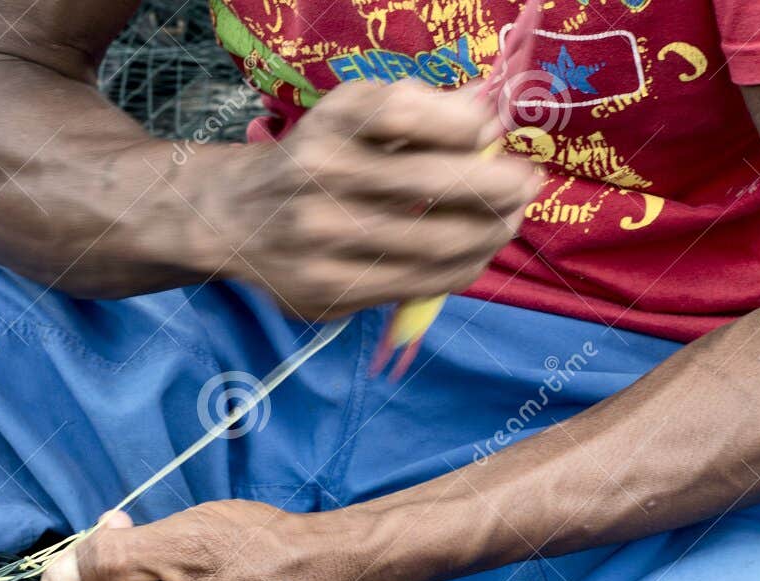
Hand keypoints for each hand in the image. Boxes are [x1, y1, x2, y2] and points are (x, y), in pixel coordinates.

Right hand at [180, 80, 540, 318]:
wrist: (232, 219)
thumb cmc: (312, 159)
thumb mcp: (350, 115)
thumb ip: (418, 109)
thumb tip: (488, 118)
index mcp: (329, 124)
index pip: (407, 113)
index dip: (465, 125)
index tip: (491, 133)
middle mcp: (319, 180)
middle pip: (432, 186)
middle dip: (498, 187)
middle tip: (527, 185)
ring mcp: (320, 244)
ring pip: (435, 246)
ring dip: (489, 234)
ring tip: (506, 222)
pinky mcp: (327, 293)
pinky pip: (416, 286)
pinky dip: (459, 269)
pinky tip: (472, 254)